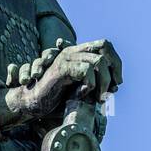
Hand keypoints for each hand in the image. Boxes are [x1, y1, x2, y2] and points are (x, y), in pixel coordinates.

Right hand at [5, 39, 121, 127]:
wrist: (34, 104)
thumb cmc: (57, 99)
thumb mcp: (82, 92)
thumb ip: (97, 86)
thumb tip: (115, 86)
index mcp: (78, 53)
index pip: (105, 45)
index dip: (116, 63)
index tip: (117, 84)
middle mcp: (72, 51)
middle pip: (104, 46)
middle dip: (114, 68)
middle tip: (113, 89)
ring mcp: (66, 57)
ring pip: (98, 61)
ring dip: (104, 82)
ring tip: (99, 98)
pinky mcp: (61, 68)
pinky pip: (85, 70)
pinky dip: (90, 84)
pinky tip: (84, 95)